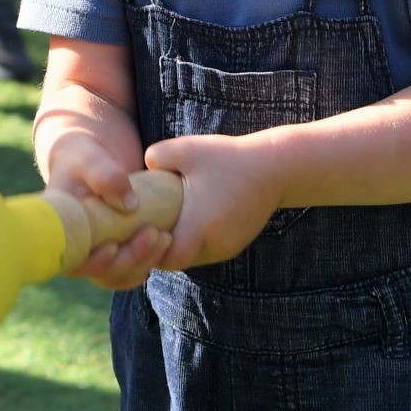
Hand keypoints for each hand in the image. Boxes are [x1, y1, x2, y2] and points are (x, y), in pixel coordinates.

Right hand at [47, 137, 170, 290]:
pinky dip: (148, 262)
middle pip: (100, 272)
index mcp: (59, 229)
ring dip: (143, 262)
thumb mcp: (88, 157)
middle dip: (129, 259)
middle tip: (154, 233)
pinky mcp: (114, 253)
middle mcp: (75, 248)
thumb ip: (104, 175)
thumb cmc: (82, 156)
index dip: (91, 263)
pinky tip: (164, 244)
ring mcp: (95, 254)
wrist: (91, 161)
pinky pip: (131, 271)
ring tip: (165, 237)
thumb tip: (129, 205)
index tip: (112, 247)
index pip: (71, 261)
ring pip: (118, 275)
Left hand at [140, 133, 281, 271]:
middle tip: (146, 226)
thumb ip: (154, 157)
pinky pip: (207, 251)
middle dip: (160, 249)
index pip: (168, 259)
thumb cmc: (227, 157)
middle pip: (178, 261)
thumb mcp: (186, 149)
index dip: (150, 250)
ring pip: (193, 257)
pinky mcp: (236, 243)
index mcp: (201, 226)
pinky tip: (184, 220)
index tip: (142, 228)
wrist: (274, 167)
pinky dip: (193, 241)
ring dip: (177, 246)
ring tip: (163, 222)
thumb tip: (136, 171)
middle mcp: (215, 244)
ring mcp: (228, 247)